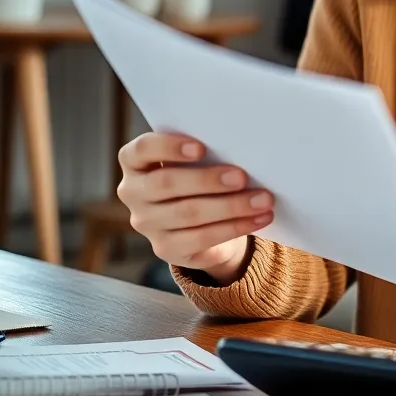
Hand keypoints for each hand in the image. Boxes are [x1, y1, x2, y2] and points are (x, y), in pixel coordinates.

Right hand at [116, 132, 273, 283]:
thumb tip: (242, 149)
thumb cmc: (201, 176)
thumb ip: (208, 153)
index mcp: (136, 162)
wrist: (203, 219)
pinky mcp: (166, 248)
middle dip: (207, 179)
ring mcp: (147, 223)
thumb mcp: (199, 161)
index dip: (168, 147)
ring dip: (231, 206)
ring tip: (262, 199)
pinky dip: (235, 227)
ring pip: (188, 213)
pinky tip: (259, 218)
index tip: (201, 147)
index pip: (141, 150)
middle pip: (166, 183)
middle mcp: (133, 193)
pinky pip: (202, 238)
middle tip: (242, 176)